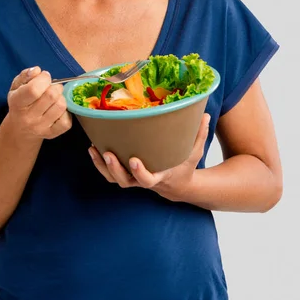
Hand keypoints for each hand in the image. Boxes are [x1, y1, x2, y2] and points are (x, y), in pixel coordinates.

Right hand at [7, 66, 72, 140]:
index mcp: (17, 103)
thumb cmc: (19, 103)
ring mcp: (41, 128)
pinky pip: (67, 121)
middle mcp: (28, 118)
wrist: (20, 130)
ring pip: (61, 106)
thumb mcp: (16, 87)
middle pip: (51, 96)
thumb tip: (37, 70)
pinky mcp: (52, 134)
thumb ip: (25, 75)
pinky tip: (57, 110)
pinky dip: (65, 112)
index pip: (34, 89)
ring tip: (54, 98)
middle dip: (55, 86)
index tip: (44, 77)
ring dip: (61, 98)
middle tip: (51, 87)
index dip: (43, 78)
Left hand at [88, 112, 210, 200]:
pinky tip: (93, 148)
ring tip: (94, 149)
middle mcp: (143, 181)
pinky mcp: (125, 175)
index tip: (134, 160)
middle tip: (109, 153)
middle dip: (115, 169)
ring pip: (113, 179)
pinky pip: (109, 173)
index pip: (147, 180)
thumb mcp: (195, 152)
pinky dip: (99, 163)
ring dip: (102, 166)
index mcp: (160, 177)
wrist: (176, 185)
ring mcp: (132, 179)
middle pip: (125, 181)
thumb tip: (206, 114)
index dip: (139, 173)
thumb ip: (199, 134)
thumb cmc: (184, 166)